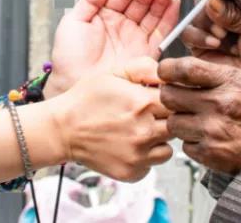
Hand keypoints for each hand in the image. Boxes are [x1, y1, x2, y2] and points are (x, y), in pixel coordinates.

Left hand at [46, 0, 180, 97]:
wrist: (74, 86)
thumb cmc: (68, 57)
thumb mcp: (73, 21)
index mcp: (105, 16)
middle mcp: (123, 25)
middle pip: (140, 2)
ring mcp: (136, 38)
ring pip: (153, 14)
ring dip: (160, 0)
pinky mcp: (147, 53)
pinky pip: (163, 32)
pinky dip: (170, 18)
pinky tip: (174, 3)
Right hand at [49, 73, 172, 181]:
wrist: (62, 130)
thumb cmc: (87, 99)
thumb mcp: (115, 72)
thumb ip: (146, 68)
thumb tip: (169, 74)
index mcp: (143, 103)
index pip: (179, 100)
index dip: (171, 98)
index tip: (159, 98)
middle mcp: (145, 131)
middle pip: (177, 125)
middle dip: (167, 118)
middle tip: (150, 115)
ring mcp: (139, 155)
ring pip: (169, 147)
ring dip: (159, 139)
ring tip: (139, 130)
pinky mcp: (132, 172)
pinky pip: (153, 164)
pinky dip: (147, 156)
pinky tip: (131, 145)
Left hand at [158, 57, 240, 174]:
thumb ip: (213, 74)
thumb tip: (179, 71)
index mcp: (229, 81)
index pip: (184, 69)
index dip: (168, 69)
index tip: (166, 72)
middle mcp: (218, 103)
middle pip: (169, 95)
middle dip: (171, 96)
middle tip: (180, 99)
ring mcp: (212, 130)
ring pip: (173, 122)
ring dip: (181, 121)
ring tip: (197, 120)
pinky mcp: (209, 152)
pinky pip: (185, 145)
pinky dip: (192, 142)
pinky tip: (207, 138)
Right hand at [181, 0, 240, 103]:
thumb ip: (236, 14)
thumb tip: (212, 1)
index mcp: (239, 8)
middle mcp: (222, 18)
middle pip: (204, 1)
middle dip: (207, 5)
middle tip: (216, 12)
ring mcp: (208, 33)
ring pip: (194, 17)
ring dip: (204, 23)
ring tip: (221, 36)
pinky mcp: (198, 49)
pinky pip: (188, 35)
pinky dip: (198, 37)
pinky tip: (214, 44)